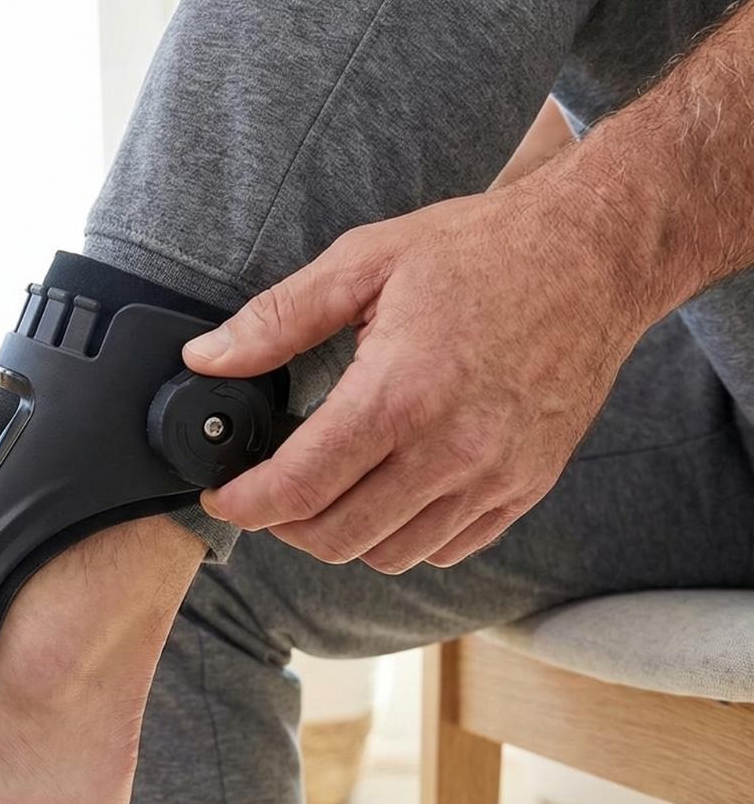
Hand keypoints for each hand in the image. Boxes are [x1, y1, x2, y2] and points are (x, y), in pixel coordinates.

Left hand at [185, 176, 646, 570]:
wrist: (598, 254)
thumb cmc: (483, 249)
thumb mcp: (365, 261)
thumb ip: (277, 318)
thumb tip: (206, 358)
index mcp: (401, 394)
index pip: (299, 488)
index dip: (244, 503)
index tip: (220, 496)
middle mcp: (452, 450)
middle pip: (338, 538)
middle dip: (284, 525)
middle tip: (266, 492)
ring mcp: (496, 477)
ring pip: (391, 555)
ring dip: (343, 534)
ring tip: (325, 489)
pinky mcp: (528, 487)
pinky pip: (448, 548)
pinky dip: (405, 535)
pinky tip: (388, 490)